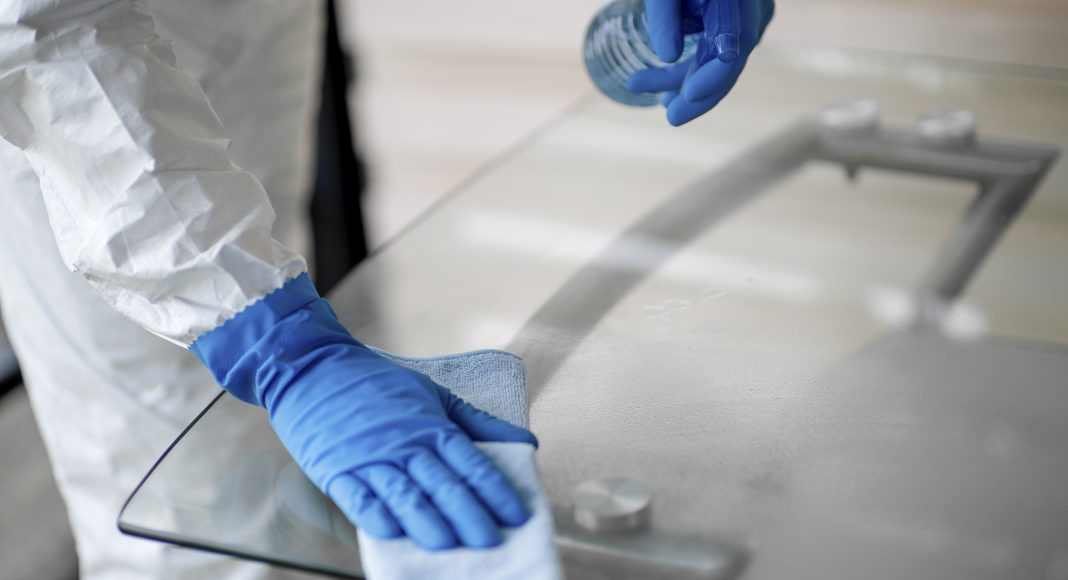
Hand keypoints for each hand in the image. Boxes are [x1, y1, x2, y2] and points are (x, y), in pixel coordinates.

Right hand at [192, 274, 537, 549]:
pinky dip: (376, 518)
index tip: (518, 515)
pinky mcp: (337, 470)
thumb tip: (526, 442)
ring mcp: (370, 458)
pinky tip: (392, 534)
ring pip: (406, 496)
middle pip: (444, 485)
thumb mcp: (434, 393)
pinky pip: (359, 499)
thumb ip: (478, 423)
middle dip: (470, 516)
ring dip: (429, 524)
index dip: (496, 492)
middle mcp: (405, 444)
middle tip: (492, 542)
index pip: (472, 464)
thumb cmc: (377, 382)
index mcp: (432, 426)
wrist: (312, 367)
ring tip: (451, 547)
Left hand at [629, 0, 773, 125]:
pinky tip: (666, 90)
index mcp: (737, 1)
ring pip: (720, 62)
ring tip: (651, 94)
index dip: (713, 78)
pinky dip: (691, 70)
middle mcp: (751, 8)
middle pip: (730, 63)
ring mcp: (746, 16)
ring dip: (686, 82)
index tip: (688, 95)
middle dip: (699, 94)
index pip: (732, 47)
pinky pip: (716, 52)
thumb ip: (664, 14)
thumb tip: (667, 55)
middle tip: (671, 117)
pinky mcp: (733, 21)